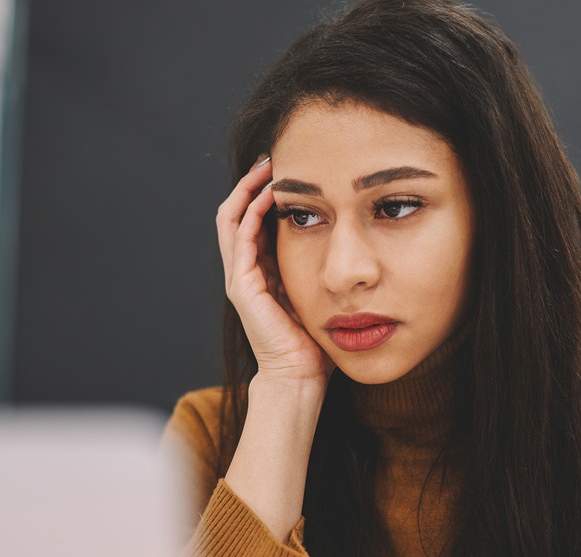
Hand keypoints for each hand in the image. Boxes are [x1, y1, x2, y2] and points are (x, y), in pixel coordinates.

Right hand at [216, 156, 333, 385]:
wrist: (300, 377)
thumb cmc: (314, 342)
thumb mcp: (319, 293)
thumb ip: (321, 269)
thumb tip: (349, 244)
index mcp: (261, 272)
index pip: (253, 220)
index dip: (263, 193)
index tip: (287, 169)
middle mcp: (245, 271)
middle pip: (236, 212)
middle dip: (251, 182)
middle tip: (273, 156)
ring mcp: (239, 278)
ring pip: (231, 219)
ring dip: (247, 189)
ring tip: (267, 166)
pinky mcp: (242, 286)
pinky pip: (240, 238)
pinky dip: (252, 212)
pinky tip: (270, 195)